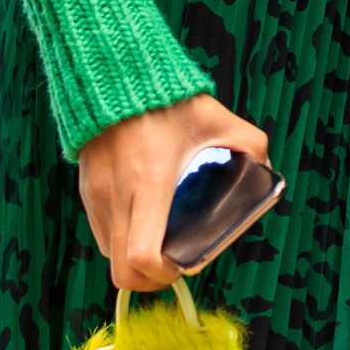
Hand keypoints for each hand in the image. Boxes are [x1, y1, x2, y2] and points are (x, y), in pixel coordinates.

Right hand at [77, 94, 269, 292]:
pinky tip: (141, 217)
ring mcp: (96, 193)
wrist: (113, 68)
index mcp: (149, 182)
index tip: (183, 263)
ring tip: (160, 239)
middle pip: (121, 272)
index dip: (164, 275)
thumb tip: (266, 168)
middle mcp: (117, 195)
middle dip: (149, 280)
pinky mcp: (84, 187)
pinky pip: (100, 230)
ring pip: (108, 254)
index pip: (142, 257)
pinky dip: (119, 237)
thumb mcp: (215, 117)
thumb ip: (248, 143)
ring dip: (132, 258)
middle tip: (173, 263)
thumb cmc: (167, 95)